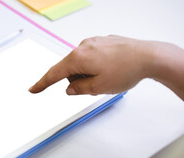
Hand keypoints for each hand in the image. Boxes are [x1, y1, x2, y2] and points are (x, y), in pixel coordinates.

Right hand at [29, 35, 152, 94]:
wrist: (149, 57)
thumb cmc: (126, 70)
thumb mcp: (99, 87)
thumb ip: (79, 88)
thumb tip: (70, 88)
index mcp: (78, 58)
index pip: (54, 73)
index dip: (43, 84)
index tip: (33, 89)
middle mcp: (84, 46)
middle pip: (70, 68)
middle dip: (77, 80)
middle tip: (95, 87)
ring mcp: (94, 42)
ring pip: (82, 62)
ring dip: (88, 73)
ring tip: (108, 77)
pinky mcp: (104, 41)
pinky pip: (93, 56)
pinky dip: (97, 66)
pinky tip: (112, 69)